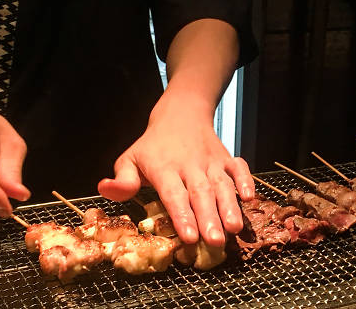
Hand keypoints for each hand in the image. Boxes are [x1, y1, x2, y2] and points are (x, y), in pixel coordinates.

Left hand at [97, 94, 254, 245]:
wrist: (181, 113)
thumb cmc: (153, 145)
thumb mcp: (131, 158)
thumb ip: (123, 180)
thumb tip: (105, 189)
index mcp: (164, 168)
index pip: (173, 194)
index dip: (182, 215)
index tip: (188, 236)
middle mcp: (190, 165)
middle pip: (200, 193)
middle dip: (209, 218)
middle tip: (214, 241)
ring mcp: (211, 161)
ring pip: (222, 184)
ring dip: (229, 206)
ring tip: (234, 229)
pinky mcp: (227, 157)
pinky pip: (239, 167)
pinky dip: (246, 180)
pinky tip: (250, 198)